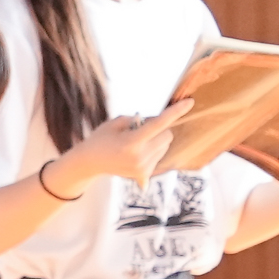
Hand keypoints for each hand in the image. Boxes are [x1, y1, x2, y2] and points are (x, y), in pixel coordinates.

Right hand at [46, 100, 192, 193]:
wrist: (89, 162)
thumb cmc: (102, 138)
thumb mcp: (116, 122)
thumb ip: (141, 120)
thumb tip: (162, 121)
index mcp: (131, 142)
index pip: (159, 124)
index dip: (175, 112)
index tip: (190, 102)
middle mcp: (140, 157)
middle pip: (167, 135)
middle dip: (160, 129)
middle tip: (139, 130)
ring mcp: (143, 168)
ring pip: (165, 146)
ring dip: (156, 140)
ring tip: (135, 144)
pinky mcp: (144, 175)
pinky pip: (159, 156)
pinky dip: (152, 151)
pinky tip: (135, 155)